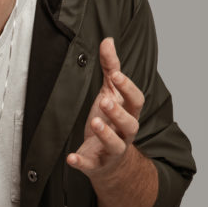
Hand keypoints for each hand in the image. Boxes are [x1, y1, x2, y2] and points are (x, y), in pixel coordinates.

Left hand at [67, 37, 144, 180]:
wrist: (109, 161)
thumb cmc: (110, 121)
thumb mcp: (109, 93)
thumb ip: (110, 68)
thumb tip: (107, 41)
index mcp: (129, 113)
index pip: (136, 100)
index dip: (128, 88)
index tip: (117, 75)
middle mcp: (125, 133)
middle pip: (130, 123)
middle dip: (118, 112)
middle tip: (105, 101)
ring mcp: (113, 150)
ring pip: (115, 144)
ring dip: (106, 134)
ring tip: (95, 122)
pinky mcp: (97, 165)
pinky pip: (90, 165)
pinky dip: (81, 162)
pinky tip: (71, 157)